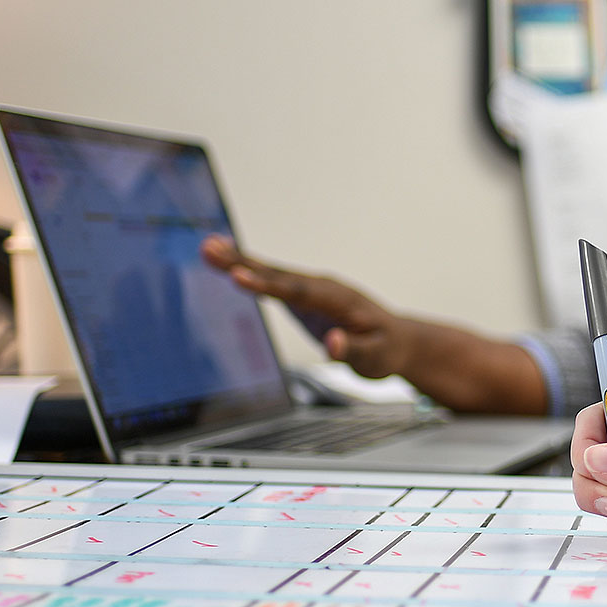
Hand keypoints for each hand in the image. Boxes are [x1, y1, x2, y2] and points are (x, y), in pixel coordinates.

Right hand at [199, 236, 409, 376]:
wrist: (397, 341)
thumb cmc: (386, 350)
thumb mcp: (375, 358)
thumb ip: (353, 351)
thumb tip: (333, 342)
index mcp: (338, 300)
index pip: (297, 292)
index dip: (267, 285)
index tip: (238, 276)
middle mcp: (322, 288)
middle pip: (278, 275)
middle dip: (243, 262)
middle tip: (209, 249)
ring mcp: (312, 289)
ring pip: (272, 274)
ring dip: (240, 261)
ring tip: (208, 248)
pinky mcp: (304, 297)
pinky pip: (273, 282)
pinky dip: (250, 272)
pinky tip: (228, 264)